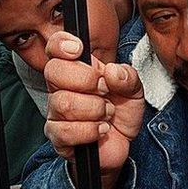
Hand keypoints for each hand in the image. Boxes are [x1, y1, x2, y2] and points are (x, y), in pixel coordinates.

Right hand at [43, 32, 144, 188]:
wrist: (121, 144)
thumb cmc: (121, 113)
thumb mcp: (134, 90)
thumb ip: (127, 76)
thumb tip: (112, 71)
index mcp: (74, 69)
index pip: (55, 48)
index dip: (61, 44)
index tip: (79, 49)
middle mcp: (60, 88)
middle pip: (53, 71)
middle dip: (86, 79)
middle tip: (104, 90)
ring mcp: (56, 113)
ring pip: (63, 103)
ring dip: (94, 109)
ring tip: (107, 113)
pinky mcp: (58, 137)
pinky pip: (65, 131)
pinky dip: (90, 130)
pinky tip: (101, 130)